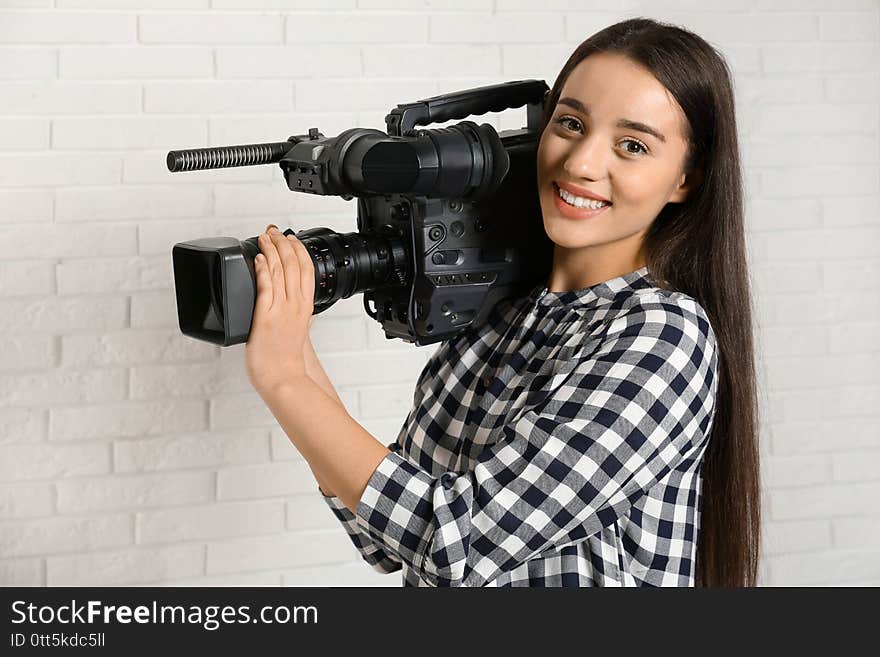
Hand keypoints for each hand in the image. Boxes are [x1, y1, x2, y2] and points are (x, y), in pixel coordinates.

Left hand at [245, 225, 315, 397]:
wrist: (283, 379)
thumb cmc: (288, 362)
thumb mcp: (299, 333)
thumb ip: (296, 317)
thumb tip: (295, 309)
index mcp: (305, 307)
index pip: (307, 269)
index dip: (298, 249)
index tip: (290, 238)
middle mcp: (296, 305)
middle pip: (294, 264)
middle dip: (283, 242)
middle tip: (273, 231)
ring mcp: (281, 310)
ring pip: (280, 270)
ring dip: (271, 249)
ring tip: (264, 237)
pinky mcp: (265, 316)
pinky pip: (265, 286)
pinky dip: (263, 269)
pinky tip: (258, 258)